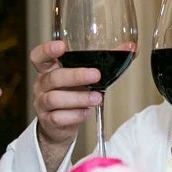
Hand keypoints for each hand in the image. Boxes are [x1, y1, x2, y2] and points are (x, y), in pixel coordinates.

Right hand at [31, 40, 101, 171]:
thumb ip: (105, 61)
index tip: (61, 46)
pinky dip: (74, 115)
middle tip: (96, 75)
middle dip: (76, 76)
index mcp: (49, 69)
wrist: (58, 125)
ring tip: (97, 98)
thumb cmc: (73, 93)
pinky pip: (58, 117)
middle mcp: (42, 85)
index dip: (47, 50)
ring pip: (55, 99)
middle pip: (53, 77)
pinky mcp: (48, 121)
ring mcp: (43, 103)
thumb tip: (131, 49)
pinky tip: (86, 113)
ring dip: (79, 98)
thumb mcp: (84, 76)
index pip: (39, 56)